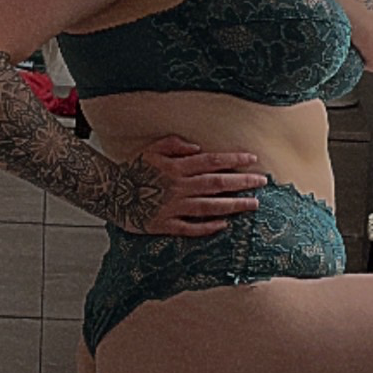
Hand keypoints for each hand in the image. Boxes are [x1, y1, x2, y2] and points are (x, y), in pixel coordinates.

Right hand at [115, 135, 268, 236]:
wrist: (109, 193)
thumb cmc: (133, 170)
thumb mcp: (152, 150)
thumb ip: (175, 144)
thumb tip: (198, 148)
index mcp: (176, 166)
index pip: (212, 161)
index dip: (234, 159)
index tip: (253, 159)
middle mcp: (178, 186)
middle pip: (217, 183)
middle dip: (242, 182)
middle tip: (262, 182)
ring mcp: (172, 207)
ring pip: (209, 206)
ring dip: (233, 205)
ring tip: (253, 204)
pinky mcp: (165, 225)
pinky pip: (191, 227)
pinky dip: (208, 227)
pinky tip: (224, 224)